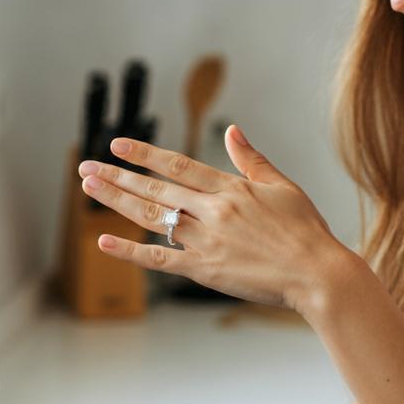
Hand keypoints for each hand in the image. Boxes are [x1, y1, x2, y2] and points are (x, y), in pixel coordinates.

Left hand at [76, 125, 352, 311]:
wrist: (316, 273)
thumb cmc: (306, 230)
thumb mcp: (283, 186)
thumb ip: (252, 160)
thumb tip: (233, 130)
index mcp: (231, 189)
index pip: (178, 166)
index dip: (145, 154)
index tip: (118, 144)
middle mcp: (213, 211)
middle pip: (155, 190)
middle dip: (118, 177)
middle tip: (86, 167)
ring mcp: (206, 241)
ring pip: (152, 219)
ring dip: (117, 202)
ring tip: (90, 189)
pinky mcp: (204, 270)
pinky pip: (159, 260)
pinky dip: (130, 251)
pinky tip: (104, 241)